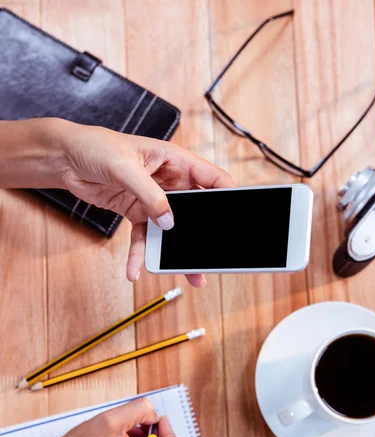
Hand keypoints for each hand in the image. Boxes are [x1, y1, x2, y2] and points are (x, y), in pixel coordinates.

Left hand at [57, 120, 234, 285]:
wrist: (64, 158)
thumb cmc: (94, 147)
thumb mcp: (124, 167)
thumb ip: (150, 195)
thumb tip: (169, 222)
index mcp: (173, 160)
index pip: (210, 177)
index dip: (226, 195)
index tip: (234, 217)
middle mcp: (168, 180)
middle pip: (194, 210)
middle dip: (202, 234)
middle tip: (211, 256)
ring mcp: (152, 198)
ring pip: (171, 230)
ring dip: (175, 252)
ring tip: (188, 274)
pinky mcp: (136, 212)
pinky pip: (144, 237)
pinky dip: (140, 254)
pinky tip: (135, 269)